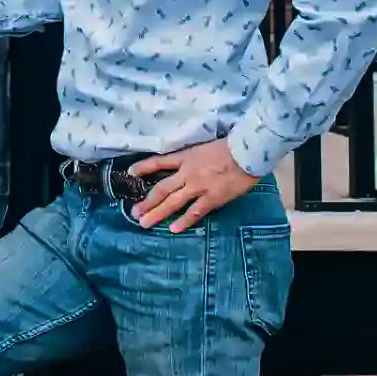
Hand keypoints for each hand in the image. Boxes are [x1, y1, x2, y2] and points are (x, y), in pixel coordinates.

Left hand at [127, 139, 259, 232]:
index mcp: (185, 157)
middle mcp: (187, 173)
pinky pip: (194, 212)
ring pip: (173, 202)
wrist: (246, 152)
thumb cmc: (230, 146)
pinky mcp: (212, 198)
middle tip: (134, 213)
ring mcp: (198, 187)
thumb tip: (187, 164)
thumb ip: (193, 157)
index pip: (158, 162)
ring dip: (157, 213)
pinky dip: (184, 221)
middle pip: (161, 189)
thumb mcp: (204, 146)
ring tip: (144, 222)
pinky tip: (173, 229)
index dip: (143, 167)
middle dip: (147, 202)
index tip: (130, 173)